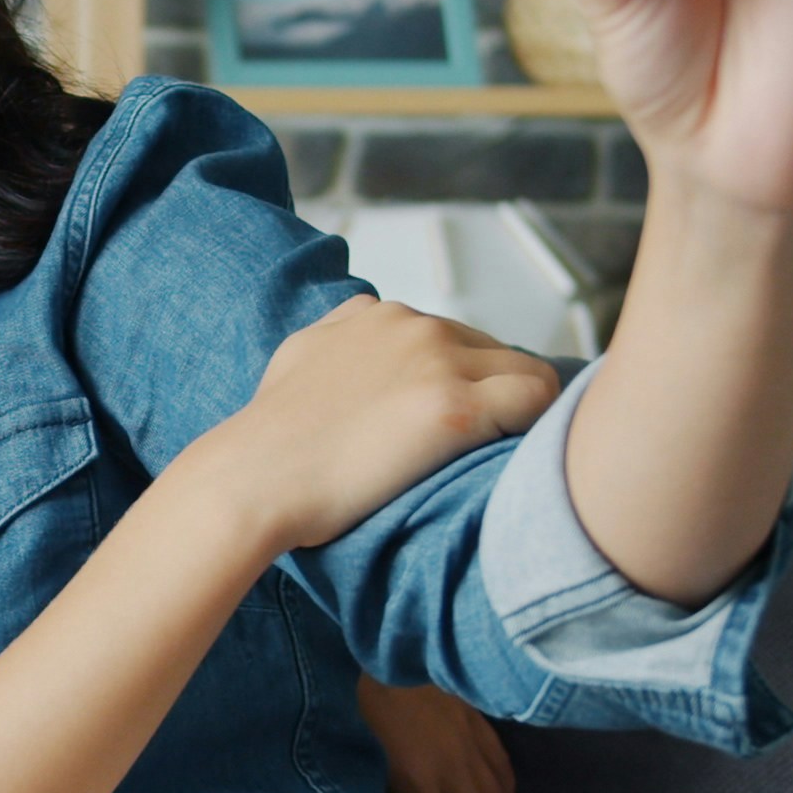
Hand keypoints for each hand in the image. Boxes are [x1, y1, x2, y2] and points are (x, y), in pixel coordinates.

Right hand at [193, 297, 559, 554]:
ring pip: (524, 371)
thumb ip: (339, 338)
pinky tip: (518, 454)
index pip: (450, 336)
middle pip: (493, 351)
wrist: (255, 478)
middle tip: (478, 447)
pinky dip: (536, 423)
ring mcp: (436, 362)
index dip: (459, 381)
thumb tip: (355, 336)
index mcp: (377, 314)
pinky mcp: (454, 407)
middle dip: (492, 393)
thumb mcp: (299, 357)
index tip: (450, 422)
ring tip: (501, 456)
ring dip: (519, 411)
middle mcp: (412, 326)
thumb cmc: (270, 438)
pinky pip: (535, 397)